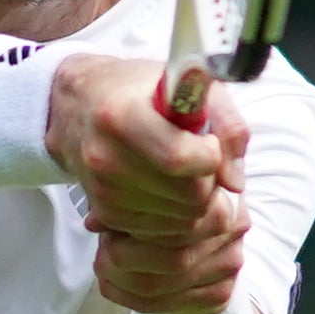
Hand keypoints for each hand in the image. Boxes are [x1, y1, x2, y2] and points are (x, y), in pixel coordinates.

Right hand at [59, 56, 245, 239]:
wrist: (79, 107)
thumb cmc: (140, 90)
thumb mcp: (189, 83)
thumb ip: (226, 124)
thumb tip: (235, 182)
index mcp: (122, 116)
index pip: (180, 158)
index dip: (210, 155)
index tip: (208, 142)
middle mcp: (106, 157)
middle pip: (190, 195)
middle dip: (209, 180)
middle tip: (199, 158)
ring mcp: (105, 191)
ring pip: (183, 218)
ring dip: (197, 200)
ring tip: (182, 170)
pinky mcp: (107, 214)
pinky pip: (166, 231)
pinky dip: (178, 213)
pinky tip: (168, 185)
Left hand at [93, 201, 247, 313]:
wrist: (203, 242)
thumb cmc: (169, 209)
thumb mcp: (147, 191)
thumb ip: (124, 199)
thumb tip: (94, 222)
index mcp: (216, 189)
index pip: (172, 214)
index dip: (131, 222)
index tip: (104, 226)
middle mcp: (233, 225)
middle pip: (171, 253)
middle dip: (123, 257)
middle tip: (101, 254)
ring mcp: (230, 262)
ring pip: (163, 283)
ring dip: (121, 280)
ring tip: (101, 268)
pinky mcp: (221, 292)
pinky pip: (166, 303)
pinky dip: (128, 298)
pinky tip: (111, 285)